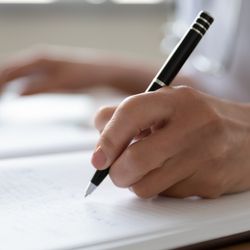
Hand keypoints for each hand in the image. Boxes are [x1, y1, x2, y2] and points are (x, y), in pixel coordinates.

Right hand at [0, 48, 109, 94]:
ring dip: (7, 83)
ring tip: (1, 96)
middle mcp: (38, 58)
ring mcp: (43, 63)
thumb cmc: (84, 76)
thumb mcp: (61, 84)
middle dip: (0, 83)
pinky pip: (28, 76)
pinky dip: (19, 83)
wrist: (102, 72)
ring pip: (19, 73)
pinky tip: (17, 92)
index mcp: (38, 59)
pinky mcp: (49, 70)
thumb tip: (17, 92)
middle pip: (11, 70)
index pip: (9, 70)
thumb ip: (39, 87)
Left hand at [92, 86, 249, 198]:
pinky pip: (165, 195)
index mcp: (176, 100)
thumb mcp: (167, 104)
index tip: (97, 158)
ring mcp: (203, 157)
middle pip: (134, 160)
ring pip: (145, 187)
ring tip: (150, 167)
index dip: (108, 137)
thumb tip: (99, 134)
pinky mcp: (208, 184)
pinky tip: (172, 172)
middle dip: (117, 172)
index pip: (131, 113)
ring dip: (137, 181)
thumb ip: (129, 115)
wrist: (249, 137)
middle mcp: (192, 126)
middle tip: (119, 168)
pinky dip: (159, 187)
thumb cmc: (201, 118)